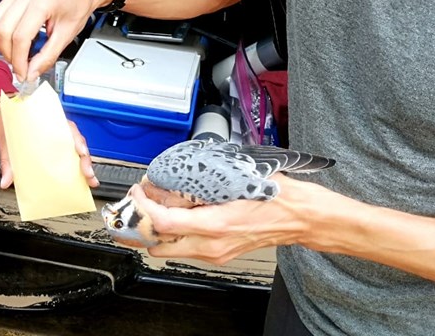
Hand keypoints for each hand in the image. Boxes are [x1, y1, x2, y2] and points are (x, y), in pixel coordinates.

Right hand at [0, 0, 110, 80]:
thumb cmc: (79, 4)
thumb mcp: (67, 35)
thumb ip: (47, 56)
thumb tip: (31, 73)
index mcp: (43, 1)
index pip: (20, 37)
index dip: (19, 60)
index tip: (23, 73)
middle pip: (3, 30)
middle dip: (8, 53)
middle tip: (19, 65)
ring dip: (1, 43)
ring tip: (16, 53)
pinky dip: (2, 31)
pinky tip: (15, 39)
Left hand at [0, 99, 98, 189]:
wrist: (4, 117)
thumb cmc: (10, 123)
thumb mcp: (7, 141)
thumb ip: (7, 161)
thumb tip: (6, 181)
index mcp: (49, 121)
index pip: (69, 128)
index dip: (77, 140)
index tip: (81, 151)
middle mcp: (57, 129)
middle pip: (78, 142)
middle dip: (85, 159)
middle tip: (87, 174)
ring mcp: (59, 139)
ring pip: (78, 150)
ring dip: (85, 165)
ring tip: (89, 180)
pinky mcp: (57, 149)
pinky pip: (71, 156)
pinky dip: (77, 168)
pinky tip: (81, 180)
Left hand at [129, 176, 314, 263]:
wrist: (296, 216)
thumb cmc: (272, 195)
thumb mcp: (233, 180)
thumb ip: (199, 183)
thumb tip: (168, 183)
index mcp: (214, 224)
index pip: (163, 222)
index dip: (143, 206)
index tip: (138, 191)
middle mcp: (211, 245)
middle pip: (158, 246)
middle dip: (144, 225)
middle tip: (141, 204)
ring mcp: (215, 254)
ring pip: (170, 249)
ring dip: (159, 230)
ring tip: (158, 207)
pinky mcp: (219, 255)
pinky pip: (186, 248)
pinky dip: (176, 234)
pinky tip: (180, 215)